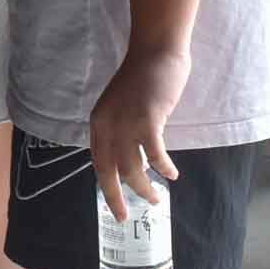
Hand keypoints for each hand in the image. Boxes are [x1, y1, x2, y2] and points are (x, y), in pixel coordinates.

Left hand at [88, 44, 189, 220]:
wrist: (156, 53)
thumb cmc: (143, 79)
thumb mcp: (120, 106)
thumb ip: (118, 129)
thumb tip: (126, 157)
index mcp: (98, 122)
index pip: (98, 162)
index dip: (105, 187)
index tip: (115, 206)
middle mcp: (107, 125)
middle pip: (109, 172)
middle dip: (117, 198)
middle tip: (126, 216)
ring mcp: (126, 123)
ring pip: (132, 168)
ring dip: (145, 187)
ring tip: (157, 197)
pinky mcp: (148, 120)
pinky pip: (155, 155)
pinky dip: (164, 168)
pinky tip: (172, 174)